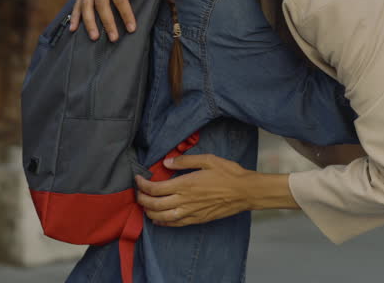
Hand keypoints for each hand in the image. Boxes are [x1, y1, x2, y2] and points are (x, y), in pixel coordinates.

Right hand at [70, 0, 147, 40]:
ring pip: (86, 4)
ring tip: (94, 37)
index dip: (125, 13)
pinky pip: (78, 1)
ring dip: (89, 22)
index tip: (131, 28)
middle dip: (107, 22)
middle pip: (101, 3)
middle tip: (114, 38)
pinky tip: (73, 28)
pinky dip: (75, 15)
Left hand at [135, 154, 254, 226]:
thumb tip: (166, 162)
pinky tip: (158, 219)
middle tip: (138, 192)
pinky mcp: (197, 219)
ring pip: (162, 217)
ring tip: (144, 205)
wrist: (245, 192)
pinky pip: (175, 224)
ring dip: (149, 212)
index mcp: (185, 184)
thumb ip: (185, 161)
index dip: (142, 185)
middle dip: (141, 199)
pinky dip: (163, 222)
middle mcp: (185, 200)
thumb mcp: (208, 159)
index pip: (155, 188)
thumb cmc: (228, 173)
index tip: (138, 179)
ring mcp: (190, 212)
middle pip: (154, 204)